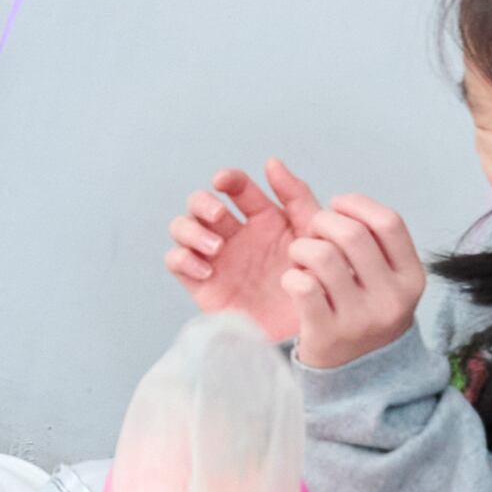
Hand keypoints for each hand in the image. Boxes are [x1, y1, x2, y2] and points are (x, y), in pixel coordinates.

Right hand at [164, 162, 323, 343]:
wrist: (307, 329)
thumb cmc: (316, 281)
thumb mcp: (314, 234)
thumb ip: (297, 196)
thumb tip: (271, 162)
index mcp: (261, 219)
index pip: (235, 187)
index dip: (227, 178)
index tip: (225, 181)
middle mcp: (234, 235)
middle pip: (200, 202)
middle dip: (203, 203)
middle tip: (221, 216)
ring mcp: (215, 258)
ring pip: (181, 227)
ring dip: (191, 230)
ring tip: (217, 248)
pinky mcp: (201, 284)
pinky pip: (175, 260)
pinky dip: (184, 258)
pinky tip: (208, 271)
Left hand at [279, 198, 426, 371]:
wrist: (361, 375)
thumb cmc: (365, 310)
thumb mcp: (381, 278)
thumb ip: (366, 237)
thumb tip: (328, 194)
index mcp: (411, 277)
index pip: (389, 222)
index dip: (357, 204)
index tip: (337, 206)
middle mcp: (392, 298)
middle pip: (353, 234)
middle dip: (323, 222)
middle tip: (312, 233)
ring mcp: (362, 319)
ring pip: (323, 256)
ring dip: (302, 248)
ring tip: (300, 259)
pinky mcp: (329, 335)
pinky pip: (302, 287)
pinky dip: (291, 277)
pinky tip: (294, 282)